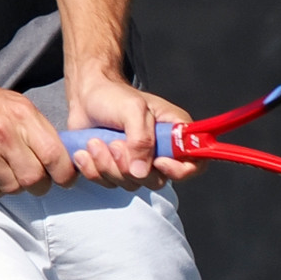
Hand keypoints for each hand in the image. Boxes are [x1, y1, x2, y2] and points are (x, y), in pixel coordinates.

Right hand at [0, 71, 75, 197]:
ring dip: (15, 185)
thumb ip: (39, 131)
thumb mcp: (17, 105)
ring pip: (13, 188)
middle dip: (39, 184)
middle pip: (34, 178)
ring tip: (8, 169)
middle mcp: (2, 133)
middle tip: (35, 179)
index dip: (65, 174)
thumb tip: (63, 160)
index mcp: (21, 115)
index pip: (54, 154)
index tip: (65, 179)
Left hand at [64, 78, 198, 190]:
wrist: (86, 96)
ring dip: (107, 165)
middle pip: (156, 180)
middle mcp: (159, 152)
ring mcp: (137, 163)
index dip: (179, 171)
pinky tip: (86, 150)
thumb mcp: (133, 110)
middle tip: (114, 143)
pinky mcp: (115, 169)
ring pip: (129, 183)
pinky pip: (108, 183)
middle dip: (128, 166)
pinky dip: (93, 169)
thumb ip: (141, 140)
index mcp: (175, 133)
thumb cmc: (114, 96)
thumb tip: (142, 172)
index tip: (157, 161)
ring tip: (95, 142)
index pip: (195, 164)